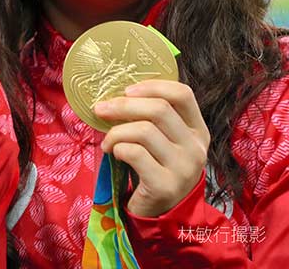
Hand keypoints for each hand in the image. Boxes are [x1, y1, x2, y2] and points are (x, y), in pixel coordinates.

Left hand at [94, 80, 209, 216]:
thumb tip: (114, 93)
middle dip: (122, 105)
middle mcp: (196, 148)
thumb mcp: (162, 141)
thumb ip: (150, 118)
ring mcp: (184, 168)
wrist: (160, 213)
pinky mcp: (165, 185)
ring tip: (107, 141)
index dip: (152, 86)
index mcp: (197, 130)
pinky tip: (113, 154)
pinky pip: (134, 153)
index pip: (183, 94)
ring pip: (143, 130)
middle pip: (159, 109)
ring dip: (116, 132)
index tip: (126, 90)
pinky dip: (117, 148)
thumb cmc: (155, 167)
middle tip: (101, 109)